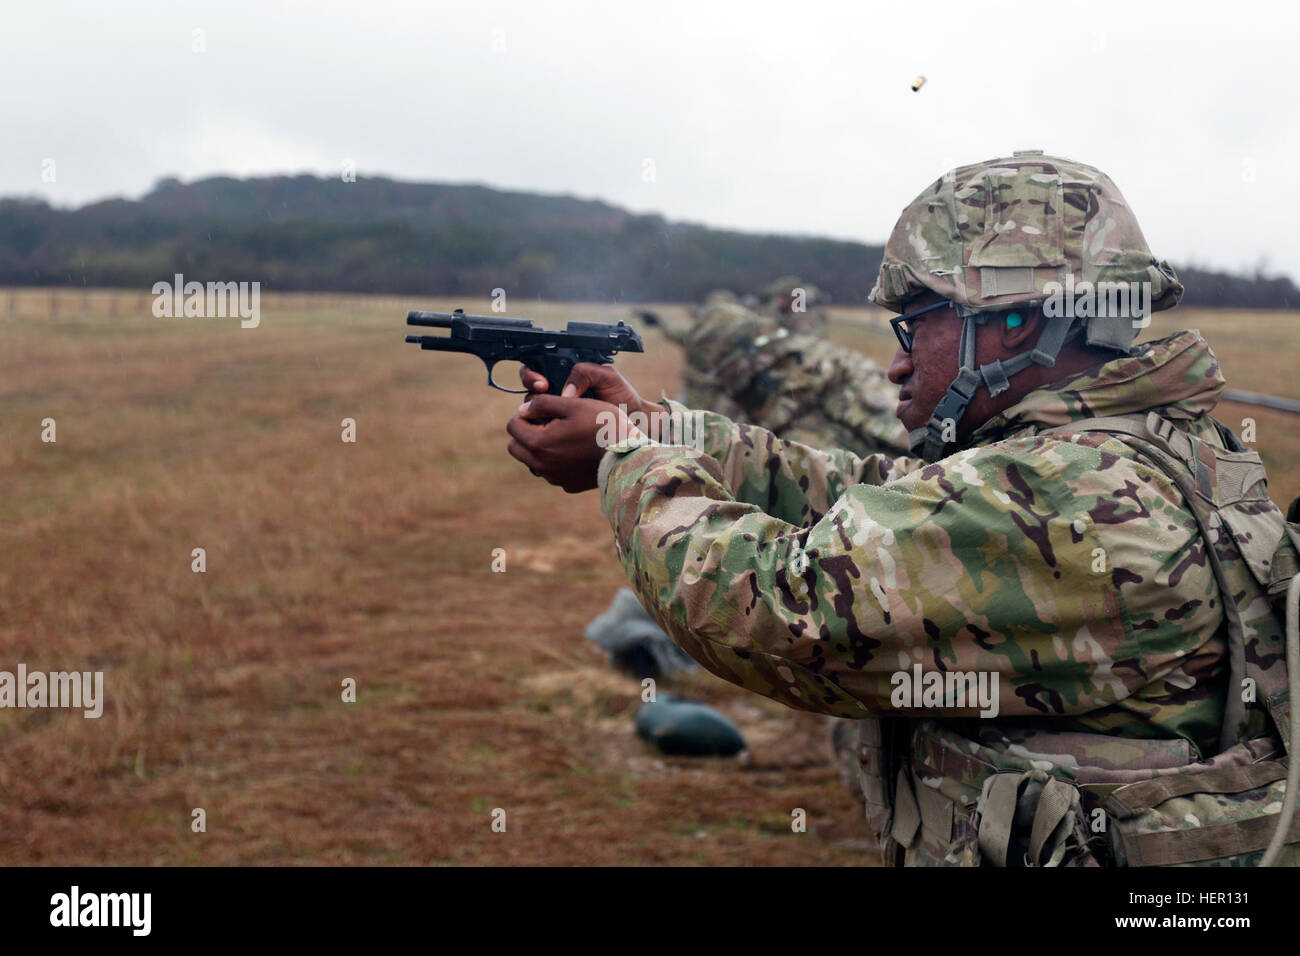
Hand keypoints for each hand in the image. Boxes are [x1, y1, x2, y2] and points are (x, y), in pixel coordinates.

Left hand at [508, 365, 660, 492]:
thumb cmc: (603, 425)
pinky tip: (575, 451)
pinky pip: (551, 471)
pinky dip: (555, 461)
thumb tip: (523, 409)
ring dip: (539, 448)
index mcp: (538, 443)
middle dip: (526, 433)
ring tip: (562, 436)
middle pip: (516, 447)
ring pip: (532, 461)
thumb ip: (543, 403)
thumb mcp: (573, 404)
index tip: (541, 410)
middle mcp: (541, 465)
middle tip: (547, 422)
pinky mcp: (567, 485)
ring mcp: (554, 478)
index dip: (524, 413)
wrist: (629, 454)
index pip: (512, 426)